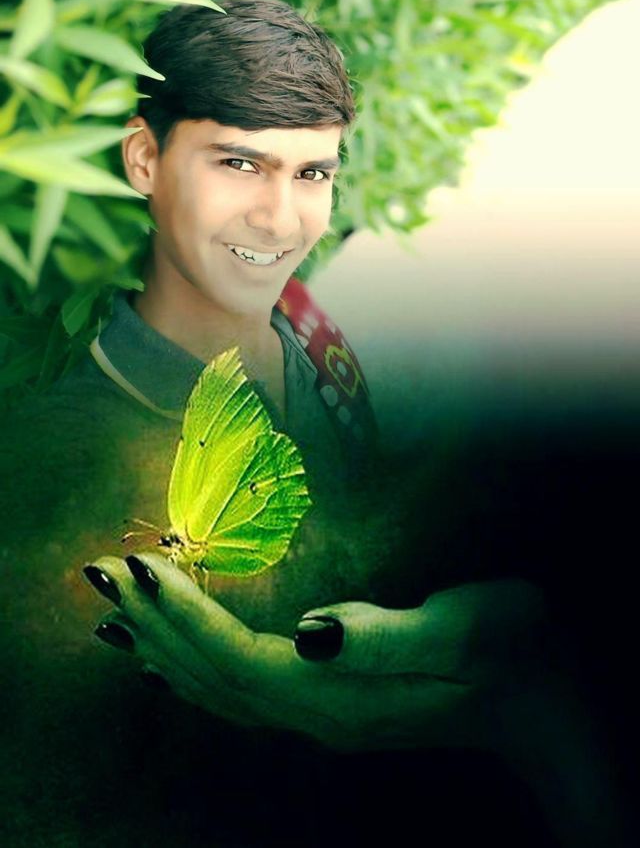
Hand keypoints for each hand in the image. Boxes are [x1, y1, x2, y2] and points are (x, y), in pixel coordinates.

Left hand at [84, 555, 546, 752]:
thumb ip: (388, 635)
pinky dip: (193, 669)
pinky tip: (172, 660)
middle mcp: (318, 714)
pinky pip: (238, 691)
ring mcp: (322, 716)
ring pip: (218, 688)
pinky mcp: (330, 705)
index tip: (137, 566)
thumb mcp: (467, 632)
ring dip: (162, 648)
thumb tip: (312, 630)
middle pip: (212, 675)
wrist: (548, 706)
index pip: (236, 656)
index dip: (182, 614)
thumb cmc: (516, 653)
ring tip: (111, 615)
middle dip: (153, 624)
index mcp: (341, 695)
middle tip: (100, 574)